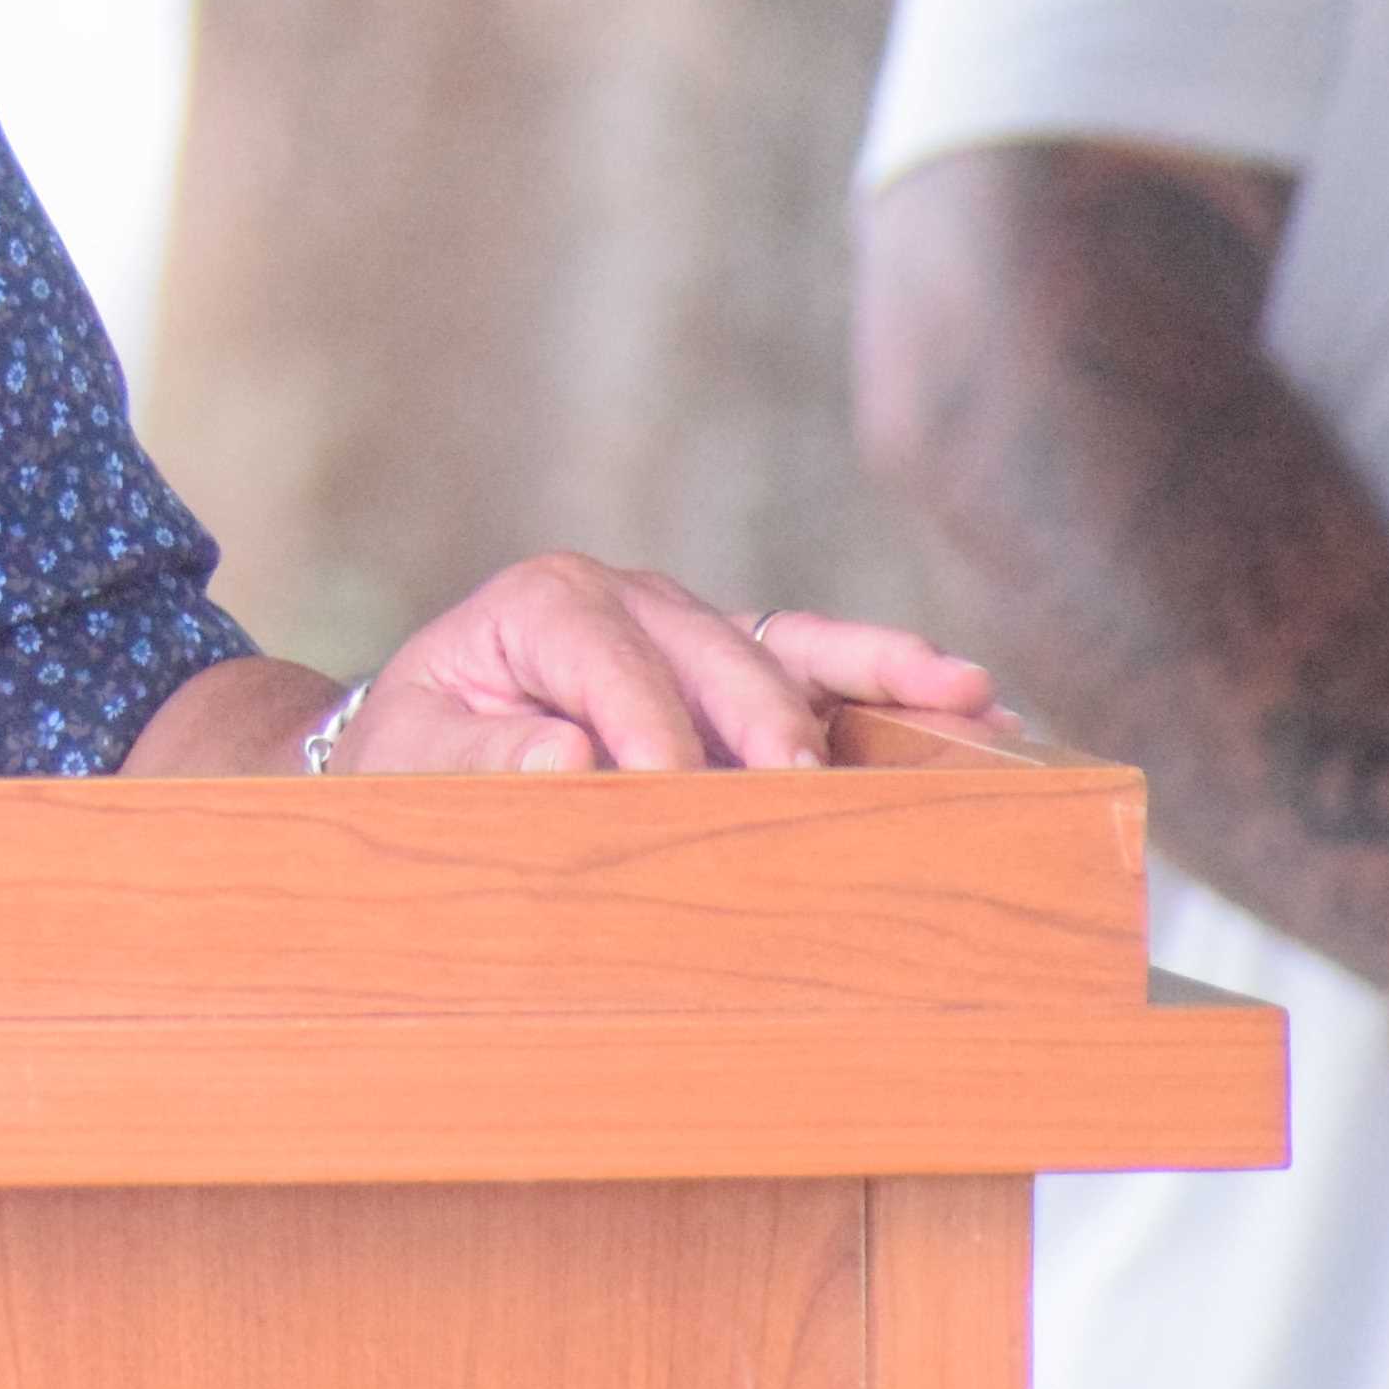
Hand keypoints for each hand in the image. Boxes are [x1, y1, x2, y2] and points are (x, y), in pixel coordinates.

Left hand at [321, 554, 996, 775]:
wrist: (426, 746)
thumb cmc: (422, 757)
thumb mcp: (418, 761)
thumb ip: (481, 760)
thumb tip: (567, 758)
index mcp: (546, 604)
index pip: (613, 667)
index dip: (648, 731)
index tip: (676, 791)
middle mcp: (631, 598)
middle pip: (716, 653)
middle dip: (763, 717)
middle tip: (803, 784)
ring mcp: (694, 627)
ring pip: (791, 646)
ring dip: (878, 670)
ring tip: (962, 694)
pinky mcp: (738, 667)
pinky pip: (822, 665)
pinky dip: (892, 676)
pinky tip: (970, 694)